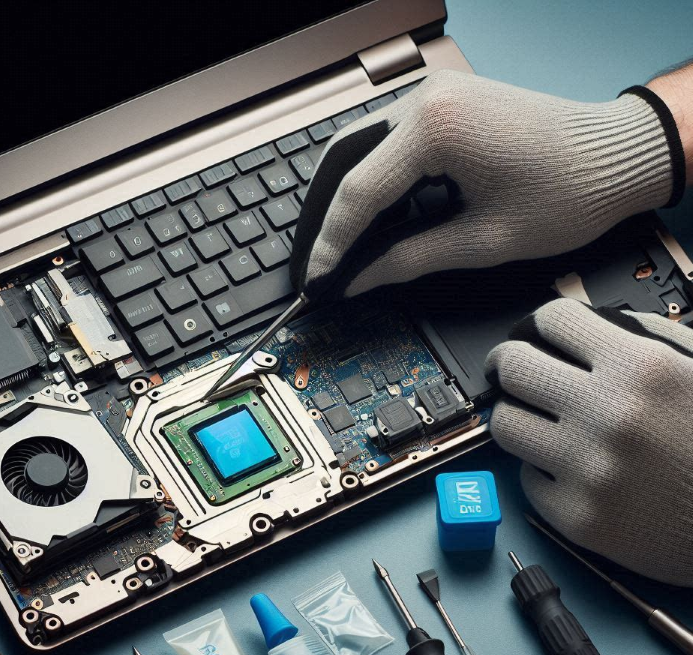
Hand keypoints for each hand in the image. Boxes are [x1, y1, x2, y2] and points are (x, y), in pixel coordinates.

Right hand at [290, 70, 679, 299]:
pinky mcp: (440, 105)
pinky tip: (368, 218)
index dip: (332, 245)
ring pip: (358, 151)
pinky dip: (370, 182)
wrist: (616, 156)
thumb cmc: (566, 192)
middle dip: (325, 221)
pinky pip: (385, 144)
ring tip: (336, 248)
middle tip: (316, 267)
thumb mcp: (481, 241)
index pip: (358, 193)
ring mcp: (430, 96)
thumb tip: (358, 280)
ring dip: (344, 200)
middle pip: (344, 165)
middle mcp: (423, 99)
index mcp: (434, 127)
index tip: (318, 281)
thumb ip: (408, 260)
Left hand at [486, 298, 692, 586]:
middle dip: (507, 364)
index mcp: (642, 369)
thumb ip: (643, 337)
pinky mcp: (579, 518)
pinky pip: (527, 480)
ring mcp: (590, 471)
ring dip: (517, 416)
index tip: (534, 334)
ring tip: (537, 420)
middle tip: (510, 370)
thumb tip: (580, 325)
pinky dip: (543, 471)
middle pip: (512, 368)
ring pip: (505, 424)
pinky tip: (571, 469)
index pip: (553, 320)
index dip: (539, 324)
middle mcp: (609, 416)